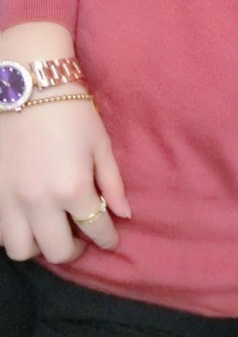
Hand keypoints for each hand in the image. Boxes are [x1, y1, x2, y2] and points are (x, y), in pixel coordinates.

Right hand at [0, 90, 131, 263]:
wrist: (28, 87)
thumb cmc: (71, 110)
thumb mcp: (100, 144)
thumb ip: (112, 183)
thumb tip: (125, 215)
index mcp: (73, 188)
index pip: (95, 229)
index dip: (107, 239)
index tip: (110, 240)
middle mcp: (40, 202)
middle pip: (58, 251)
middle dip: (76, 249)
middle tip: (82, 237)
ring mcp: (10, 202)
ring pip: (23, 251)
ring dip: (41, 245)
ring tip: (52, 228)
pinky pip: (1, 234)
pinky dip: (16, 233)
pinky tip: (28, 218)